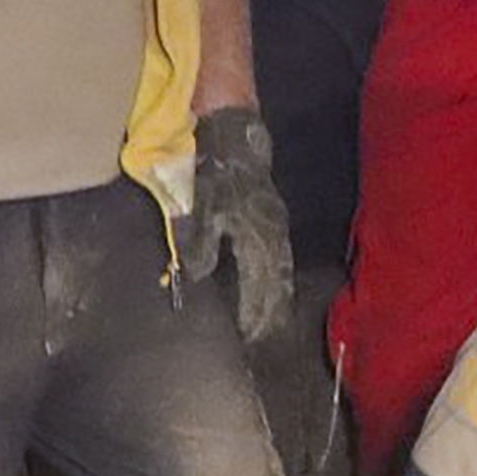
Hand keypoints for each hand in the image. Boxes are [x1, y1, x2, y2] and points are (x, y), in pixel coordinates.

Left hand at [179, 102, 294, 345]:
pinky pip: (276, 261)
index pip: (262, 287)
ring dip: (273, 301)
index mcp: (258, 237)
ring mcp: (276, 228)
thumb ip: (199, 241)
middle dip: (269, 314)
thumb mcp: (201, 204)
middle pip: (277, 286)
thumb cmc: (215, 169)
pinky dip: (272, 281)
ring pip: (279, 275)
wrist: (233, 135)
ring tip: (267, 324)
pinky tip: (266, 291)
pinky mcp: (272, 221)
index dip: (255, 313)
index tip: (247, 337)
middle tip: (260, 340)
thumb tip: (196, 275)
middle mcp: (273, 237)